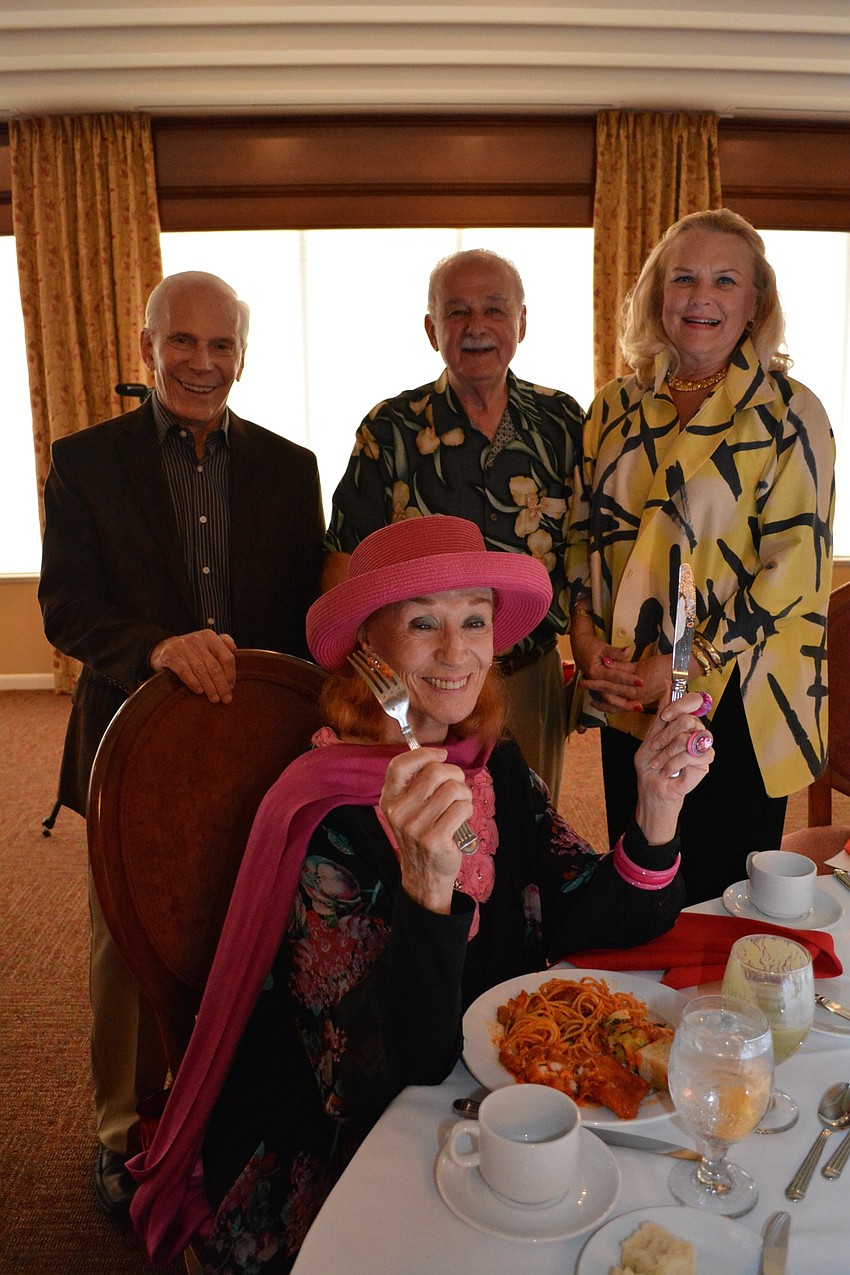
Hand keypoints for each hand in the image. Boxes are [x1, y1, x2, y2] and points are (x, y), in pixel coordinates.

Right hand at [149, 629, 237, 702]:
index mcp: (210, 636)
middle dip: (222, 685)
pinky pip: (183, 671)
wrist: (165, 649)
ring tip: (214, 699)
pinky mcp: (169, 654)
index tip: (231, 688)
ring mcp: (182, 646)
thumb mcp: (208, 643)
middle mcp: (196, 639)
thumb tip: (234, 649)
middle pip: (214, 666)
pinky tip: (199, 691)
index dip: (230, 674)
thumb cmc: (193, 651)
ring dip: (209, 687)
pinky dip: (192, 682)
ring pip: (200, 670)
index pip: (226, 657)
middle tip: (226, 699)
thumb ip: (223, 644)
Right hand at [379, 748, 472, 913]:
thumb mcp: (408, 809)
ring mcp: (415, 827)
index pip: (399, 765)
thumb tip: (439, 757)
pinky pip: (462, 808)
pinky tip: (462, 818)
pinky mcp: (434, 839)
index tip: (441, 755)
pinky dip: (468, 809)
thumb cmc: (422, 835)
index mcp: (389, 800)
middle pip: (434, 772)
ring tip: (461, 804)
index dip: (423, 754)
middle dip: (455, 774)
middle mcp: (398, 812)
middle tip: (459, 786)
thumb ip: (417, 784)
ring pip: (452, 789)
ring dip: (464, 793)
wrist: (424, 875)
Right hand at [570, 618, 643, 713]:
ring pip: (610, 699)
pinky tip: (628, 707)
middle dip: (629, 695)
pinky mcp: (599, 686)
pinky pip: (608, 698)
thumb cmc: (590, 645)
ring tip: (638, 708)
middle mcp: (595, 680)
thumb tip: (628, 651)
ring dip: (624, 704)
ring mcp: (596, 685)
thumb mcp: (603, 647)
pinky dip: (618, 703)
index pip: (615, 676)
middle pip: (613, 691)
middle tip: (642, 700)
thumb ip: (615, 652)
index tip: (641, 682)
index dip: (628, 679)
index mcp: (595, 671)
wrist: (579, 646)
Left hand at [633, 686, 714, 843]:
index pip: (694, 700)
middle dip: (665, 735)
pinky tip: (668, 770)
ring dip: (666, 752)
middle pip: (687, 719)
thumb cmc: (651, 765)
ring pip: (687, 736)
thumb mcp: (651, 735)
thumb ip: (663, 712)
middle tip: (655, 747)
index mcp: (684, 722)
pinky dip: (674, 763)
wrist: (652, 788)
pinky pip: (691, 753)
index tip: (665, 716)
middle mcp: (697, 731)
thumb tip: (668, 685)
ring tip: (658, 763)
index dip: (680, 704)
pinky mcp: (706, 761)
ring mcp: (703, 745)